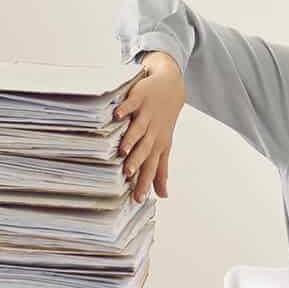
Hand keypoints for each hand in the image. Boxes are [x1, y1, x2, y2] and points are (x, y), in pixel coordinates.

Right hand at [114, 52, 184, 201]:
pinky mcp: (139, 98)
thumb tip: (163, 195)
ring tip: (123, 149)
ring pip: (139, 129)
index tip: (137, 199)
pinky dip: (124, 109)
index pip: (152, 166)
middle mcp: (153, 131)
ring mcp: (146, 114)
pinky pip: (131, 104)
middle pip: (145, 149)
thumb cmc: (164, 121)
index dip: (145, 182)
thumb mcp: (164, 146)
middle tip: (127, 174)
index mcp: (158, 144)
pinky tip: (117, 115)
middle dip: (137, 161)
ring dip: (131, 138)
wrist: (171, 88)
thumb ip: (161, 170)